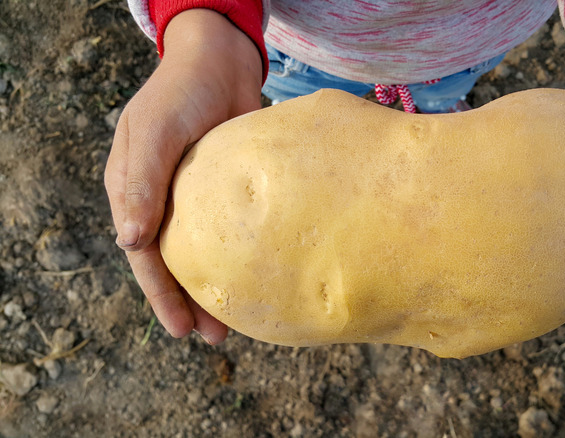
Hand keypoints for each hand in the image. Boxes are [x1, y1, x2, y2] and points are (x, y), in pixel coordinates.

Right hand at [104, 10, 263, 342]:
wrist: (222, 59)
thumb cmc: (182, 91)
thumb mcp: (155, 133)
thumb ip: (141, 183)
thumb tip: (130, 243)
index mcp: (134, 192)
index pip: (144, 255)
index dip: (161, 295)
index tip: (180, 330)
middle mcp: (164, 199)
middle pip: (175, 261)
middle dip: (190, 302)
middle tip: (213, 337)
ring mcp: (197, 195)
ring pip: (205, 251)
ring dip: (217, 284)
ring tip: (237, 320)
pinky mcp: (229, 187)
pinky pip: (232, 228)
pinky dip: (240, 253)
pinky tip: (259, 273)